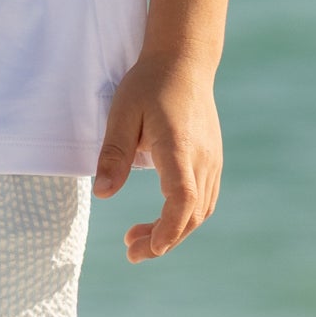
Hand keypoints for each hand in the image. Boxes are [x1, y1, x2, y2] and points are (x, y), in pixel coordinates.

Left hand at [91, 50, 223, 261]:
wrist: (184, 63)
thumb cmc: (148, 85)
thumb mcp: (122, 114)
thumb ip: (114, 154)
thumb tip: (103, 194)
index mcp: (180, 149)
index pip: (182, 198)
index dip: (169, 227)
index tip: (151, 247)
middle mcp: (203, 160)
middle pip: (191, 214)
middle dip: (163, 240)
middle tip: (131, 253)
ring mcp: (212, 161)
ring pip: (200, 210)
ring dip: (173, 231)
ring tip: (138, 240)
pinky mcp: (212, 160)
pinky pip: (203, 199)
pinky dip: (184, 217)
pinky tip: (161, 220)